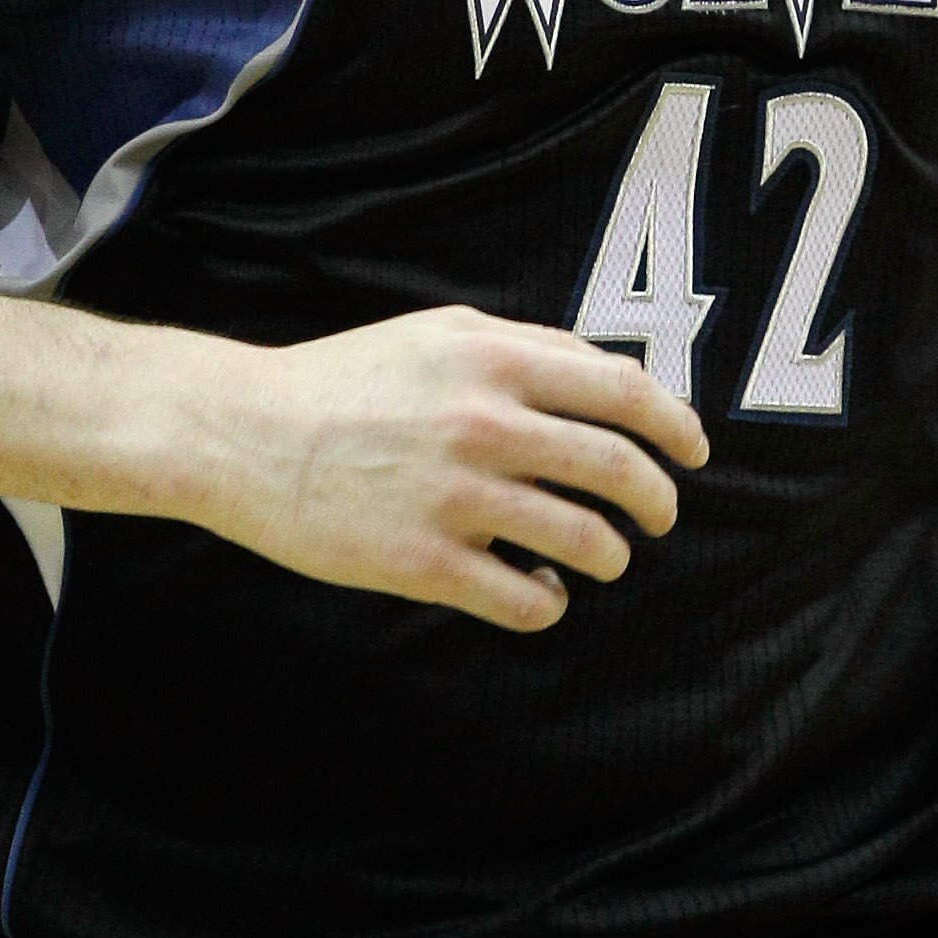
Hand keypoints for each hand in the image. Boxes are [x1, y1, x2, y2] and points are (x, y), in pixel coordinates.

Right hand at [218, 307, 705, 632]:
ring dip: (611, 555)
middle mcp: (483, 425)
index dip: (677, 425)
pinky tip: (541, 593)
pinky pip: (525, 601)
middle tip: (659, 517)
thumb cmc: (347, 379)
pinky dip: (550, 603)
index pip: (624, 392)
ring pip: (585, 541)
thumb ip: (529, 348)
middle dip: (658, 501)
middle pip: (619, 469)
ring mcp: (454, 498)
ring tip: (603, 557)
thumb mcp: (440, 334)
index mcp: (493, 361)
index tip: (694, 452)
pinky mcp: (422, 564)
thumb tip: (618, 379)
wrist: (242, 433)